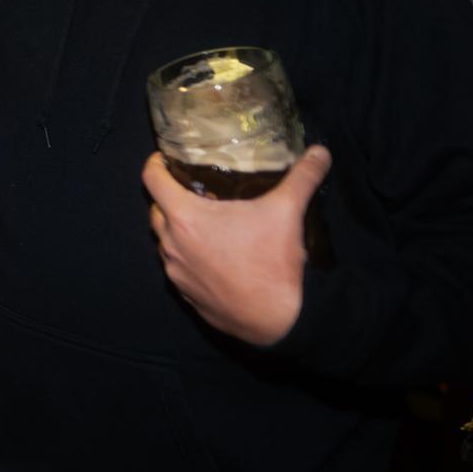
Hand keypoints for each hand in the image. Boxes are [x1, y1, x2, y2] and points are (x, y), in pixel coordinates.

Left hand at [142, 147, 331, 346]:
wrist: (278, 319)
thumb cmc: (273, 261)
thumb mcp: (288, 211)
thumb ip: (302, 176)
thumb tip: (320, 152)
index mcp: (186, 218)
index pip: (152, 181)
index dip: (154, 165)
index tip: (163, 159)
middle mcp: (172, 245)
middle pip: (155, 212)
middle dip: (167, 198)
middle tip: (190, 190)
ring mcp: (176, 274)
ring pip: (165, 243)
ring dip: (176, 230)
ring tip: (203, 222)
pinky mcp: (186, 296)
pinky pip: (178, 269)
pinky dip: (187, 257)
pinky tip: (212, 256)